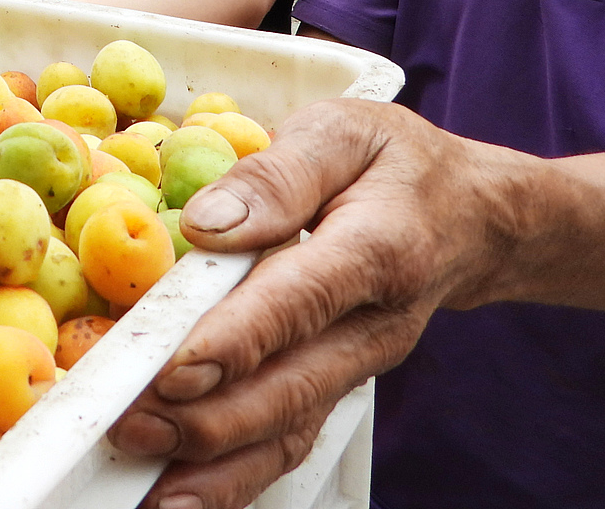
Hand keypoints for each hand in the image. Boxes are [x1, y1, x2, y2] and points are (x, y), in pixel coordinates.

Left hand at [107, 100, 509, 508]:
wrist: (473, 218)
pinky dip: (237, 478)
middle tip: (131, 425)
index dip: (239, 339)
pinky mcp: (338, 385)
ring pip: (290, 430)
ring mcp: (358, 366)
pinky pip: (290, 440)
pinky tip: (181, 497)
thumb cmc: (395, 164)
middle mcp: (372, 325)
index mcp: (376, 249)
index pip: (301, 300)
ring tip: (145, 485)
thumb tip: (207, 221)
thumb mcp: (343, 132)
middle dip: (207, 417)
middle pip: (291, 385)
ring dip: (216, 465)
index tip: (178, 367)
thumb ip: (277, 173)